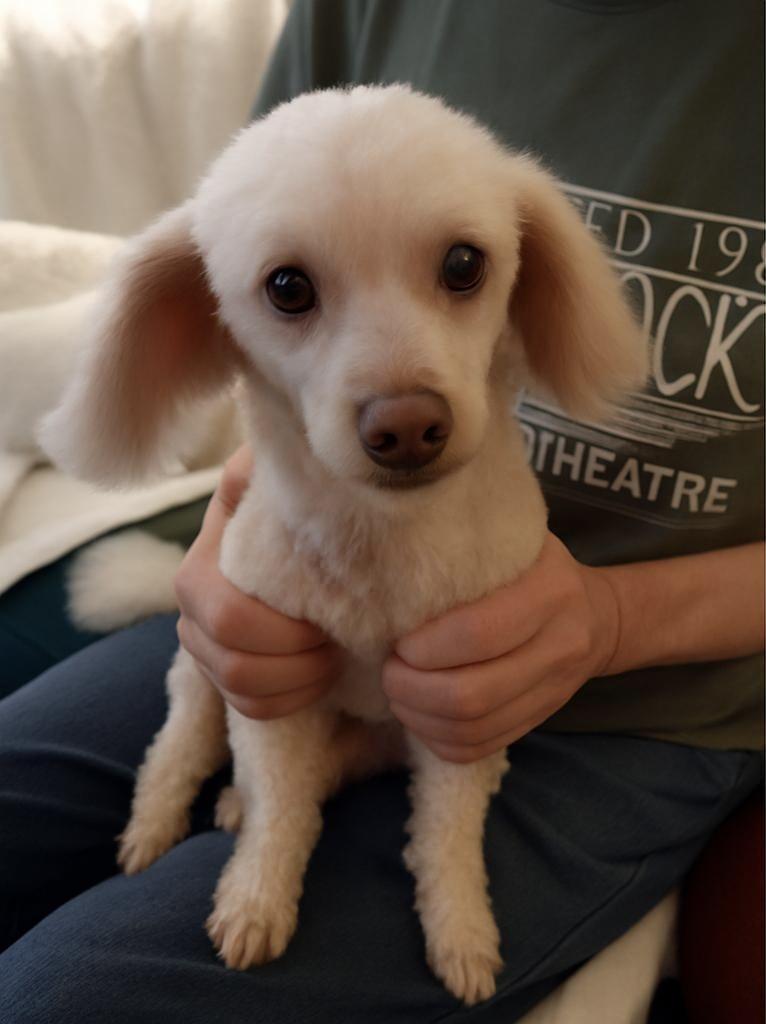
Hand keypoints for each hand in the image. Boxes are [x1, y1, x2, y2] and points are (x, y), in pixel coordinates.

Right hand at [175, 445, 340, 718]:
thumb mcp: (274, 473)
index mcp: (200, 570)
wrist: (291, 535)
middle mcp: (191, 615)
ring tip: (333, 653)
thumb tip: (274, 457)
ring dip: (300, 683)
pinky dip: (294, 700)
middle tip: (336, 637)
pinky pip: (254, 710)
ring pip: (246, 694)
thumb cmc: (289, 502)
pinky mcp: (224, 676)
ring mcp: (204, 650)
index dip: (285, 631)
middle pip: (237, 667)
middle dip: (298, 661)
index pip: (230, 620)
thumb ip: (268, 464)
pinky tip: (321, 672)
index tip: (327, 613)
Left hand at [382, 532, 619, 762]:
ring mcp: (552, 692)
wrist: (596, 615)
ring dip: (418, 716)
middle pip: (471, 694)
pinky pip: (478, 748)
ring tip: (398, 691)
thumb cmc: (534, 568)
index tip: (399, 640)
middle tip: (389, 670)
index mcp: (551, 592)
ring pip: (471, 728)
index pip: (478, 633)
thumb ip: (467, 548)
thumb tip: (393, 556)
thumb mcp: (514, 540)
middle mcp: (560, 646)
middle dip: (412, 688)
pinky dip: (437, 738)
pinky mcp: (538, 720)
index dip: (426, 646)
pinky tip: (419, 715)